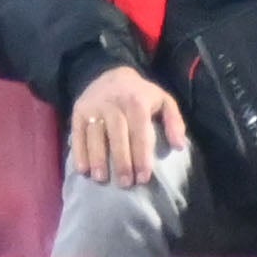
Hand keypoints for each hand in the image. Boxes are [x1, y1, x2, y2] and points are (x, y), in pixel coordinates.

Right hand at [67, 68, 186, 188]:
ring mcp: (93, 106)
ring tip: (102, 179)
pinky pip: (77, 133)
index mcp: (136, 101)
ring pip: (95, 135)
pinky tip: (83, 170)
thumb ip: (174, 122)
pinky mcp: (78, 111)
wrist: (110, 73)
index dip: (142, 156)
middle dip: (121, 161)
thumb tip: (179, 146)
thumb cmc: (140, 95)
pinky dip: (79, 152)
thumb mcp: (163, 101)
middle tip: (125, 183)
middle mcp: (113, 103)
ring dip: (98, 158)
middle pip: (117, 135)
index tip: (143, 178)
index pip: (140, 132)